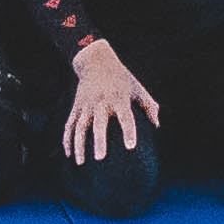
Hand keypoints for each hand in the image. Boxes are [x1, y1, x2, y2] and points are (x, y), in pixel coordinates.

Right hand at [59, 41, 156, 162]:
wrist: (95, 60)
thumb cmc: (121, 78)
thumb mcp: (137, 88)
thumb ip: (148, 105)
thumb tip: (156, 125)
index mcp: (119, 99)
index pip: (125, 118)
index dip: (128, 132)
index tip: (130, 148)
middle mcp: (101, 103)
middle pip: (99, 124)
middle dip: (99, 141)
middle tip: (99, 159)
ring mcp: (86, 105)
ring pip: (80, 127)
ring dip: (79, 145)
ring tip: (81, 163)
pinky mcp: (76, 107)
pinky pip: (69, 125)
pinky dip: (67, 140)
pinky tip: (69, 154)